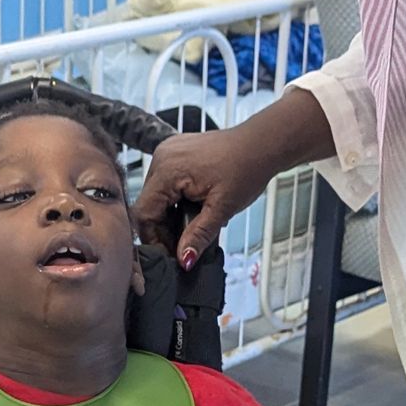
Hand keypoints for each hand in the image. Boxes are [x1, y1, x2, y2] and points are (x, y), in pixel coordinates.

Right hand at [133, 126, 273, 271]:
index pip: (144, 213)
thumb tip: (183, 260)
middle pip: (148, 204)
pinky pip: (165, 182)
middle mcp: (161, 158)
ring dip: (169, 215)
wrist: (262, 145)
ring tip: (192, 226)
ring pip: (156, 195)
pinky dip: (174, 199)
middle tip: (184, 245)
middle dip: (163, 228)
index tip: (170, 253)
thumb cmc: (247, 170)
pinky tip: (192, 208)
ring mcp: (167, 152)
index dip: (154, 238)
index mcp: (167, 170)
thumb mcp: (222, 209)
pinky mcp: (175, 153)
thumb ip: (199, 236)